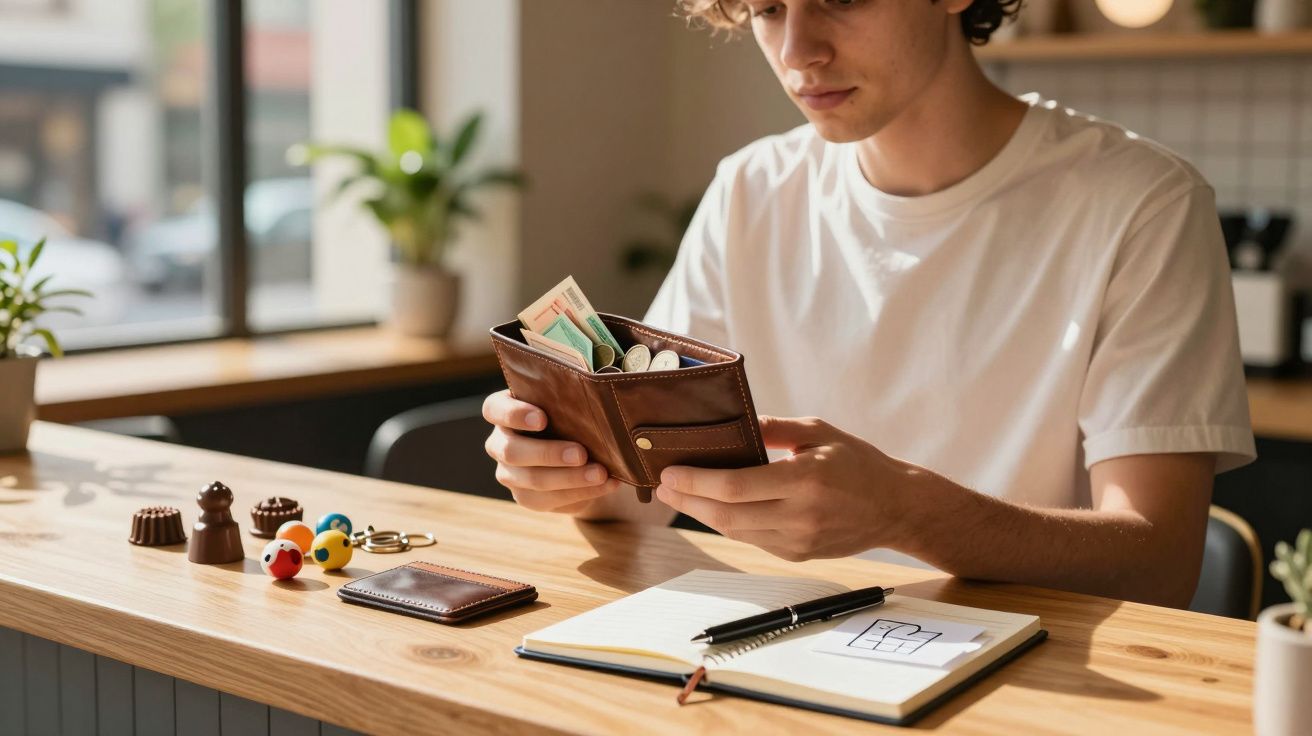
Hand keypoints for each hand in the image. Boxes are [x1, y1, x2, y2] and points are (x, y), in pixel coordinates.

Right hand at [482, 389, 620, 513]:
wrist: (578, 454)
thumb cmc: (570, 418)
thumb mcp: (566, 406)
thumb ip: (569, 403)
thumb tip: (593, 404)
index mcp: (504, 412)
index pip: (495, 409)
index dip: (514, 414)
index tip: (542, 419)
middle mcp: (500, 443)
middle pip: (512, 451)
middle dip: (548, 453)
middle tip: (581, 454)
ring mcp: (509, 473)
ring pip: (533, 480)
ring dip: (570, 478)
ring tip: (600, 474)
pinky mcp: (525, 497)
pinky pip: (549, 499)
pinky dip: (582, 492)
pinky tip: (606, 484)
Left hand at [655, 416, 924, 560]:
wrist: (896, 507)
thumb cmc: (858, 463)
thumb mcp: (819, 432)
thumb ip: (774, 428)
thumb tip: (733, 422)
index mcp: (804, 480)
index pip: (735, 486)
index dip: (696, 482)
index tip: (670, 472)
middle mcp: (799, 516)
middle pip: (726, 515)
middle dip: (688, 499)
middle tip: (663, 484)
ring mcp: (797, 541)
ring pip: (734, 532)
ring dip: (701, 514)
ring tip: (679, 494)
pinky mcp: (797, 555)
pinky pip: (752, 540)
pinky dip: (728, 523)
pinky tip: (711, 508)